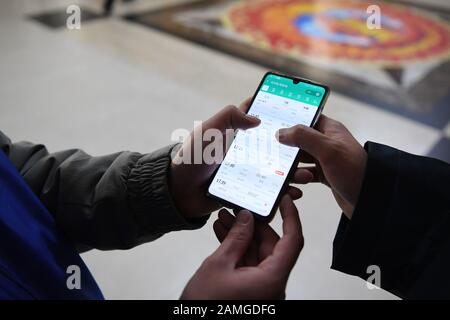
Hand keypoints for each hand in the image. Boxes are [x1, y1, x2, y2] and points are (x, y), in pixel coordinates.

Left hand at [170, 99, 303, 218]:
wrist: (179, 192)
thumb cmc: (191, 158)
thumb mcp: (208, 130)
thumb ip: (229, 117)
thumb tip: (257, 119)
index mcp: (234, 132)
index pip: (258, 116)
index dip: (275, 112)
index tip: (297, 112)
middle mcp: (243, 150)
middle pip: (273, 146)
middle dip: (291, 148)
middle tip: (308, 151)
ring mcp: (246, 170)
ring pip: (274, 169)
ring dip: (291, 171)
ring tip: (305, 175)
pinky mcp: (246, 189)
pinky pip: (267, 189)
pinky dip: (281, 190)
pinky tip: (293, 192)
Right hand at [180, 195, 302, 299]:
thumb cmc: (207, 306)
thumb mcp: (219, 265)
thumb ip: (236, 238)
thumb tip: (246, 218)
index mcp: (272, 279)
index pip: (292, 241)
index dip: (291, 217)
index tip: (284, 201)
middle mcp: (271, 284)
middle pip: (272, 245)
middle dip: (254, 225)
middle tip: (238, 209)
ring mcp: (262, 288)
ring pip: (258, 253)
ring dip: (242, 236)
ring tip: (225, 219)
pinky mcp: (251, 289)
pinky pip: (249, 263)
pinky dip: (238, 249)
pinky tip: (224, 235)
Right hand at [277, 115, 366, 218]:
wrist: (372, 200)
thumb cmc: (356, 172)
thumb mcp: (329, 150)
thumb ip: (304, 137)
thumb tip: (281, 132)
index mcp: (329, 129)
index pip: (303, 118)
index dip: (288, 121)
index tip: (272, 128)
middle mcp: (325, 142)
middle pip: (297, 140)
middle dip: (286, 149)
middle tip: (276, 157)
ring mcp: (324, 158)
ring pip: (298, 158)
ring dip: (293, 167)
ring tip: (299, 176)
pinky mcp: (323, 174)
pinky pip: (304, 172)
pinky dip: (299, 177)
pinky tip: (299, 184)